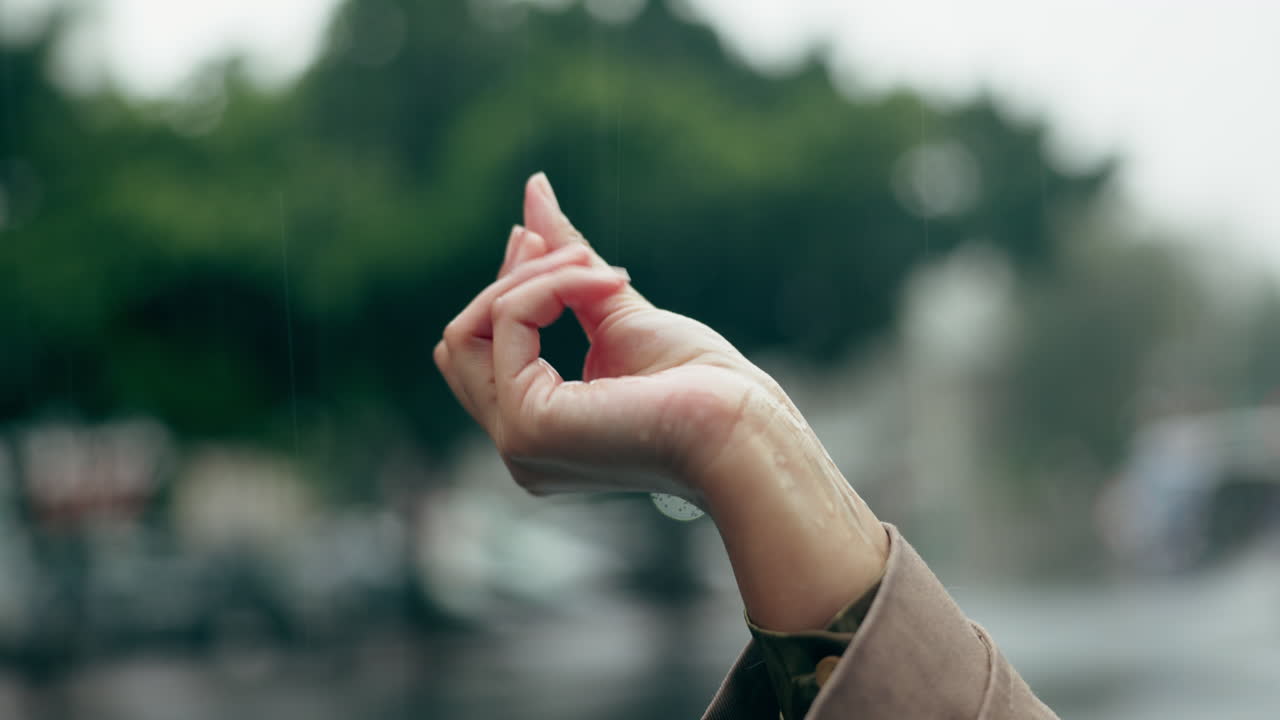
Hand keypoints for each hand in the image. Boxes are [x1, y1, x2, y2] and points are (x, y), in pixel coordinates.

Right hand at [434, 173, 779, 504]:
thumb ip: (567, 262)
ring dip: (537, 279)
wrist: (740, 428)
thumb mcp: (616, 310)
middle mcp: (518, 445)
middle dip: (509, 281)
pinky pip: (509, 322)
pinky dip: (551, 288)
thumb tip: (534, 188)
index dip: (504, 288)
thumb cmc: (699, 385)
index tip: (535, 237)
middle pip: (461, 342)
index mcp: (539, 427)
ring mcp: (517, 441)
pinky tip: (604, 285)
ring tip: (602, 274)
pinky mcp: (529, 425)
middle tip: (570, 253)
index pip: (479, 352)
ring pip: (471, 330)